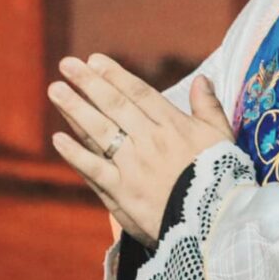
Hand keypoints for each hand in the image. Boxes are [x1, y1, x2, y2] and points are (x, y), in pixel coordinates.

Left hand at [47, 53, 233, 245]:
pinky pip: (93, 168)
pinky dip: (75, 153)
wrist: (216, 219)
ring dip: (75, 109)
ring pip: (99, 131)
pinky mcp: (122, 192)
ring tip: (55, 90)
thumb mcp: (222, 137)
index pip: (138, 93)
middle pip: (114, 106)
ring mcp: (133, 165)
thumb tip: (201, 78)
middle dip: (89, 83)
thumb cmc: (223, 176)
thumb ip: (209, 106)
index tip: (95, 60)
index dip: (115, 75)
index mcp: (173, 125)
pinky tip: (58, 138)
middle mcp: (149, 140)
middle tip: (67, 64)